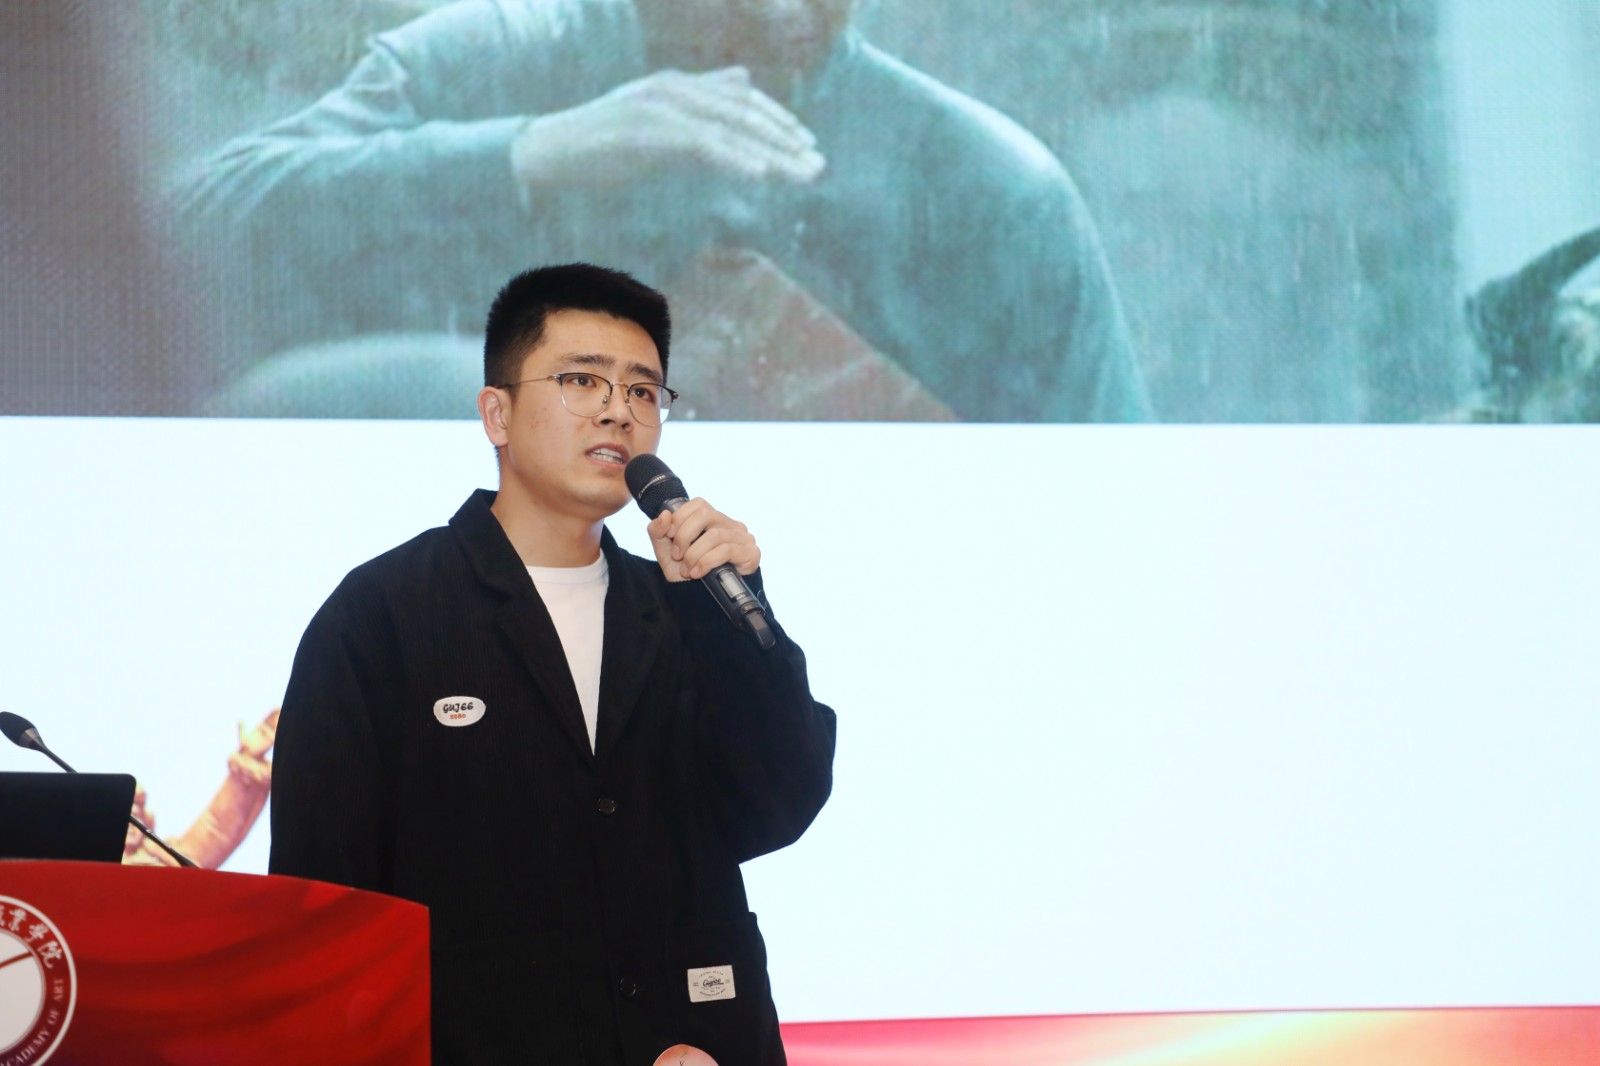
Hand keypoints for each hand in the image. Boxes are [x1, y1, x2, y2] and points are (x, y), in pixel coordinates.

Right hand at [511, 66, 823, 192]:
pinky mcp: (645, 131)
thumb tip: (742, 79)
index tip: (809, 147)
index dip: (779, 122)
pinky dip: (733, 158)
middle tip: (818, 166)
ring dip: (769, 154)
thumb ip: (699, 100)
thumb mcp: (658, 119)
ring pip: (728, 129)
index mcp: (680, 85)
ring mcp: (659, 107)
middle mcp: (674, 88)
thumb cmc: (602, 143)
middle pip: (743, 113)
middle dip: (785, 140)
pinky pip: (699, 145)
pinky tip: (759, 174)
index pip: (743, 100)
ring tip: (799, 175)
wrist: (548, 153)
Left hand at [647, 498, 760, 582]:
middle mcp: (730, 524)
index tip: (669, 536)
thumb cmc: (688, 572)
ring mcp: (743, 538)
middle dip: (684, 535)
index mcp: (713, 520)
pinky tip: (698, 573)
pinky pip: (727, 550)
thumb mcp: (666, 552)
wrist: (704, 601)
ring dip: (694, 554)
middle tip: (677, 555)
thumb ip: (658, 532)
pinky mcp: (750, 553)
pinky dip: (707, 561)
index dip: (681, 517)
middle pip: (706, 514)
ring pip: (715, 535)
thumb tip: (664, 514)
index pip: (699, 504)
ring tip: (686, 570)